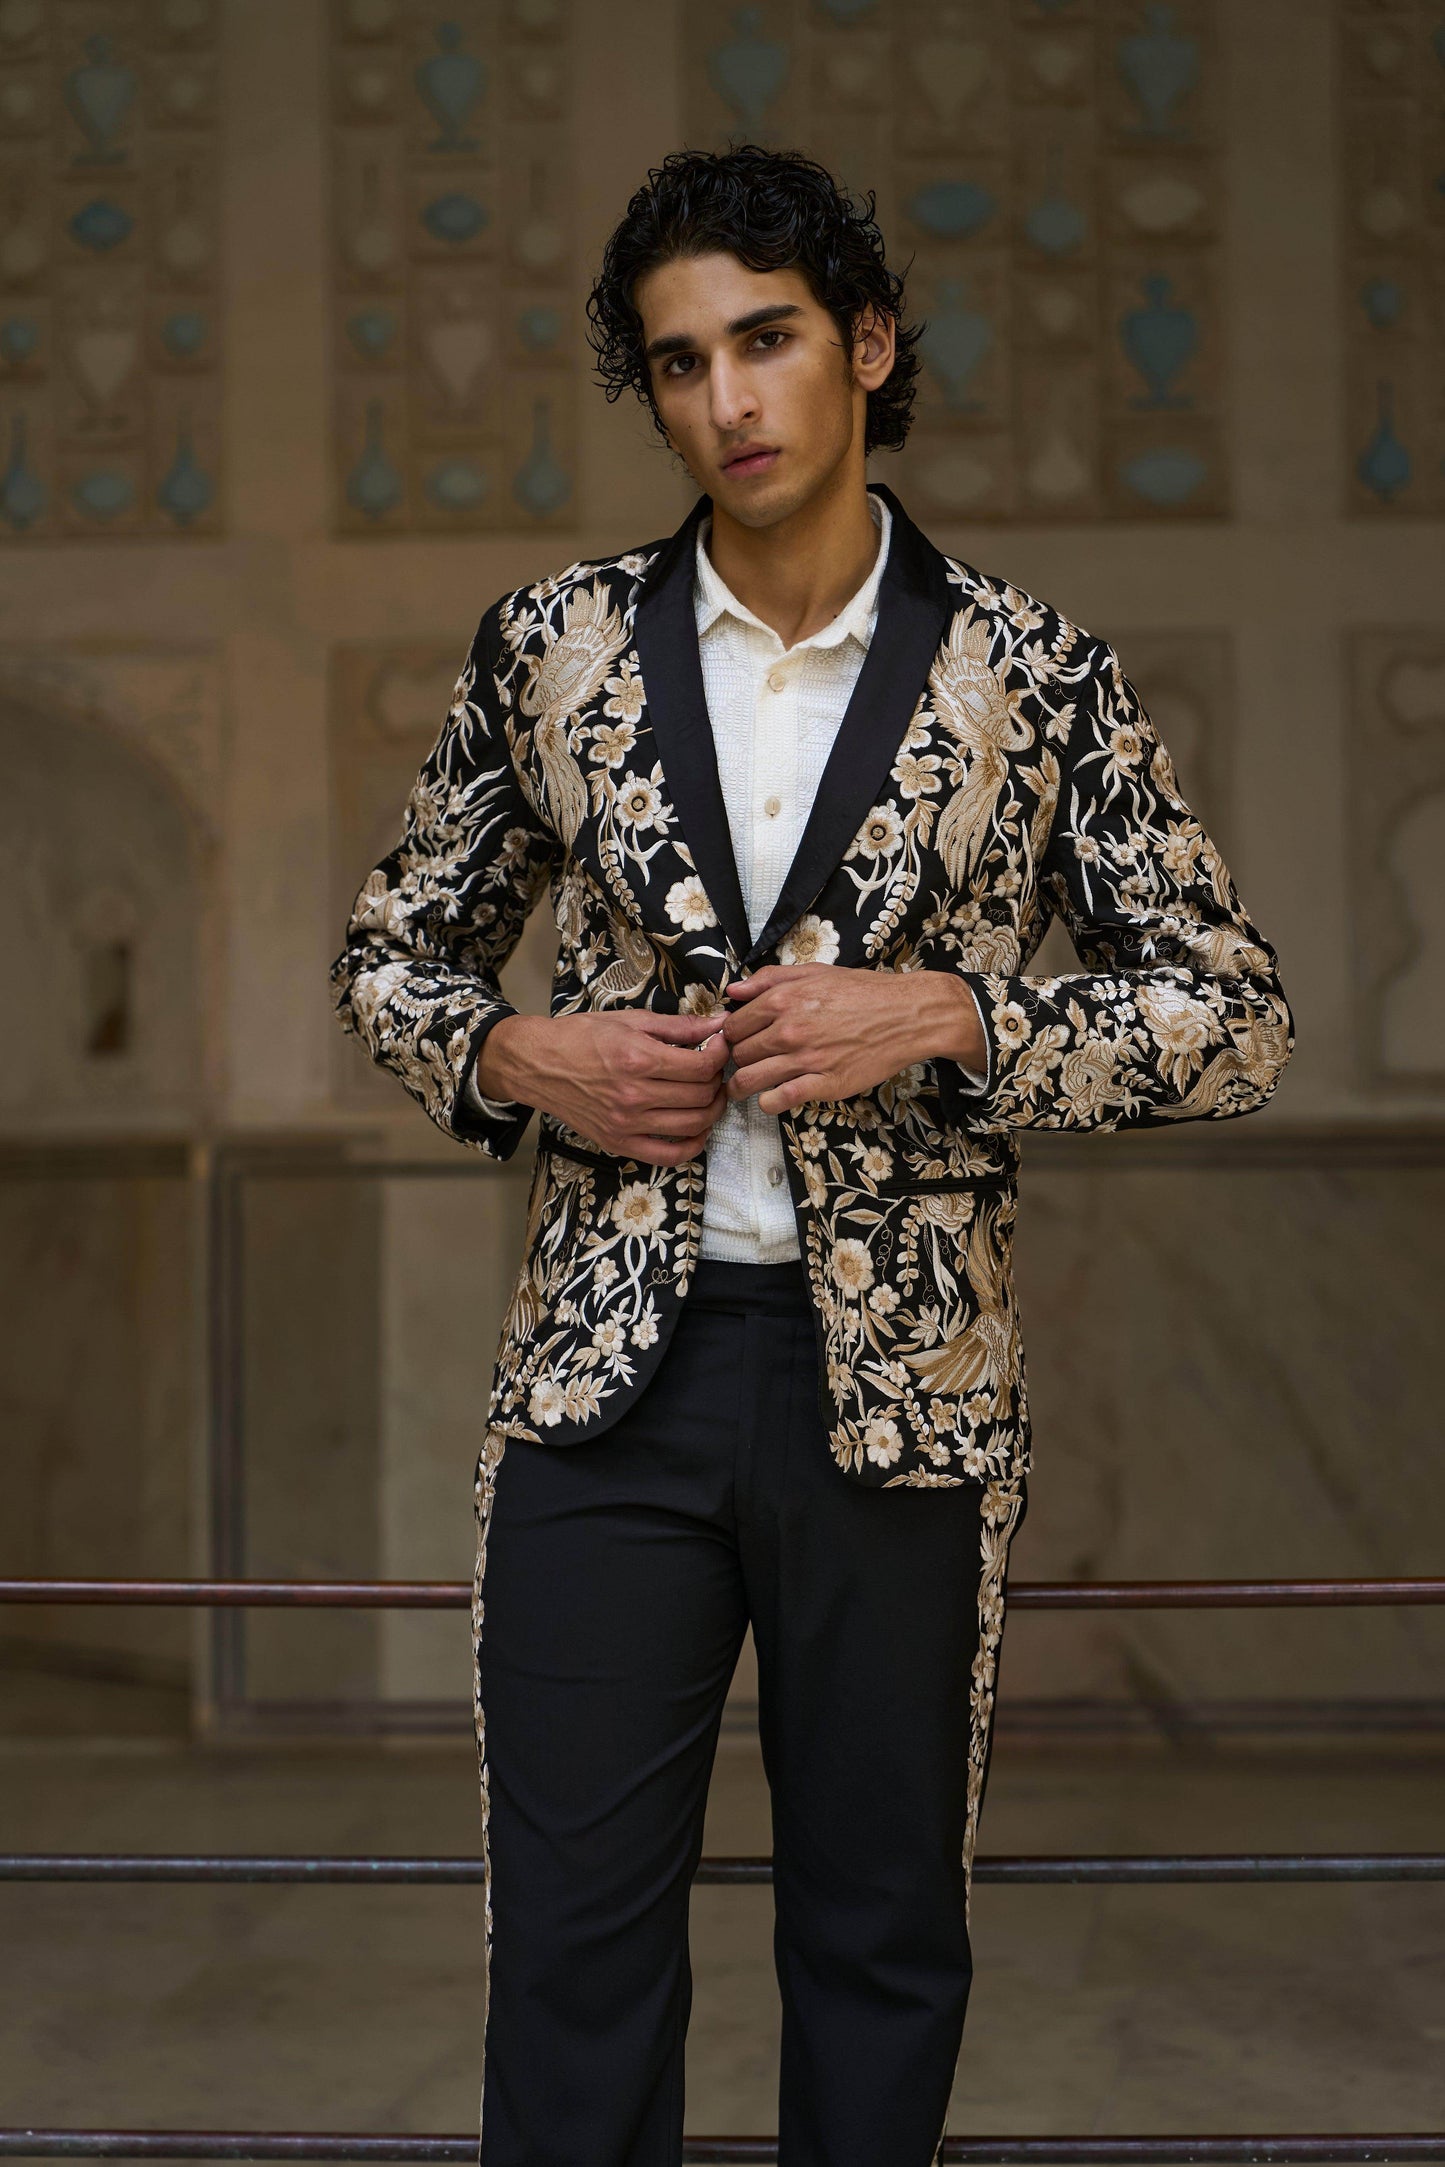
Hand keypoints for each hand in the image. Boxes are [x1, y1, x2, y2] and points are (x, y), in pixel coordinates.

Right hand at [476, 1010, 729, 1165]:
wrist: (536, 1064)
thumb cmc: (579, 1037)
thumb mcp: (629, 1021)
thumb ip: (678, 1026)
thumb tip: (718, 1025)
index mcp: (638, 1059)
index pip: (701, 1066)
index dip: (721, 1055)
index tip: (721, 1046)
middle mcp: (633, 1095)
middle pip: (700, 1096)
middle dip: (717, 1081)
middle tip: (714, 1070)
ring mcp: (625, 1123)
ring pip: (692, 1125)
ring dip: (712, 1111)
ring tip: (710, 1096)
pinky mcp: (618, 1142)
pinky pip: (668, 1156)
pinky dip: (692, 1146)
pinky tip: (698, 1130)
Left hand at [722, 966, 984, 1114]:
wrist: (907, 1015)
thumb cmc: (864, 991)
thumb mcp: (815, 972)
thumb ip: (770, 978)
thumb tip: (734, 990)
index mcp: (783, 1000)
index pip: (734, 1025)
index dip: (732, 1035)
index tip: (739, 1041)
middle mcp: (790, 1030)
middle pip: (739, 1053)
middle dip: (738, 1059)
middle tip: (747, 1062)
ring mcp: (806, 1059)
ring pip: (751, 1080)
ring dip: (742, 1086)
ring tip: (745, 1087)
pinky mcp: (825, 1084)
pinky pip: (780, 1100)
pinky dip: (768, 1102)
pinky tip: (771, 1098)